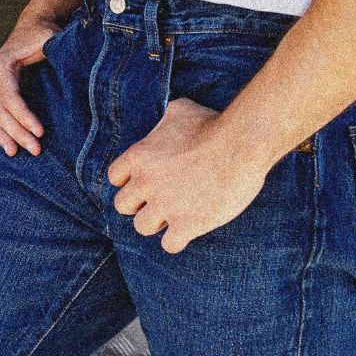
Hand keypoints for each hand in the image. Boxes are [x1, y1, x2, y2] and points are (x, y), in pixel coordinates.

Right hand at [0, 15, 59, 156]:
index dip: (23, 116)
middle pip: (1, 111)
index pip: (9, 97)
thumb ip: (52, 50)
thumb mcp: (49, 37)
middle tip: (35, 150)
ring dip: (4, 136)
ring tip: (14, 154)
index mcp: (1, 64)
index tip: (40, 131)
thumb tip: (65, 66)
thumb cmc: (44, 32)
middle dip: (17, 132)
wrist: (34, 24)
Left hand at [107, 99, 268, 253]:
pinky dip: (178, 239)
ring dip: (157, 222)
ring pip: (142, 227)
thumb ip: (163, 122)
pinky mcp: (186, 225)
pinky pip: (169, 245)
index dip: (130, 181)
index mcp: (140, 156)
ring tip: (175, 213)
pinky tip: (190, 227)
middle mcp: (146, 182)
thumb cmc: (212, 124)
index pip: (114, 178)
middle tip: (160, 198)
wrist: (240, 144)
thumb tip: (162, 124)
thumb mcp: (180, 110)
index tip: (146, 181)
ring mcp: (165, 206)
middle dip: (140, 203)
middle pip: (123, 206)